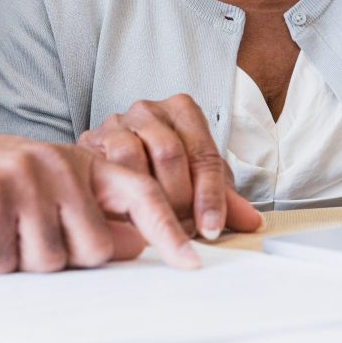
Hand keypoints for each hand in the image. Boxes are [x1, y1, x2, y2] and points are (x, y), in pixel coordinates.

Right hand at [0, 131, 200, 272]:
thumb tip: (137, 245)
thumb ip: (96, 213)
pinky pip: (5, 262)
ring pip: (49, 261)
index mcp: (82, 161)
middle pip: (93, 249)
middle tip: (30, 233)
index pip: (140, 195)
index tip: (191, 263)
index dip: (168, 232)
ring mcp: (22, 178)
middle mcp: (57, 164)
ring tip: (2, 229)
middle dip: (63, 256)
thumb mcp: (53, 189)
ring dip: (21, 258)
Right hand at [78, 94, 262, 239]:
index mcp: (182, 110)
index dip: (209, 196)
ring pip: (132, 158)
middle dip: (178, 199)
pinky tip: (127, 219)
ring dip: (145, 199)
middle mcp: (148, 109)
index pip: (202, 154)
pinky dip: (117, 197)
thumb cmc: (167, 168)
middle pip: (169, 153)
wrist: (117, 156)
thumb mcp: (199, 179)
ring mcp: (116, 122)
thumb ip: (224, 200)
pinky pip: (103, 168)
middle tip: (183, 232)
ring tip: (156, 230)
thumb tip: (252, 222)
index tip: (210, 229)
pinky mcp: (89, 141)